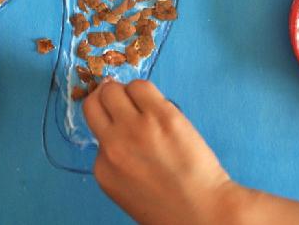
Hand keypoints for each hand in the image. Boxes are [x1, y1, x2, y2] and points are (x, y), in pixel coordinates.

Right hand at [83, 79, 240, 224]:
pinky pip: (142, 86)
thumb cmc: (169, 208)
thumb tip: (118, 128)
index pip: (94, 131)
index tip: (118, 122)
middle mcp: (114, 144)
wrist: (203, 213)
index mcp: (104, 170)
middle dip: (105, 100)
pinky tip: (155, 103)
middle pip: (94, 102)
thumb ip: (115, 160)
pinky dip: (144, 90)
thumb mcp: (126, 189)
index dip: (108, 124)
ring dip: (124, 93)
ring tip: (141, 105)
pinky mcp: (162, 115)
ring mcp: (137, 127)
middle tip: (121, 103)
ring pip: (114, 89)